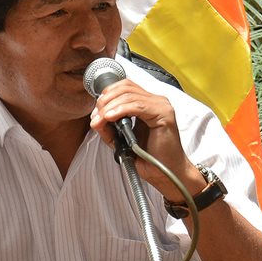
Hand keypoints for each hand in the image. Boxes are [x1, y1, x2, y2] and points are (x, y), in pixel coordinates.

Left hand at [89, 79, 198, 199]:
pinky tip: (110, 117)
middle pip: (125, 87)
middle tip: (96, 116)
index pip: (125, 87)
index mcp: (148, 103)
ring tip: (100, 119)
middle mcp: (156, 101)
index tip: (96, 113)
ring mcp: (162, 106)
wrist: (166, 173)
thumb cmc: (149, 158)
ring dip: (110, 107)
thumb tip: (95, 118)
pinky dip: (121, 110)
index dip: (106, 95)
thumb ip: (109, 128)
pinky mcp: (164, 115)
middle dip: (105, 100)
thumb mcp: (122, 140)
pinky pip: (138, 106)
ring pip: (129, 95)